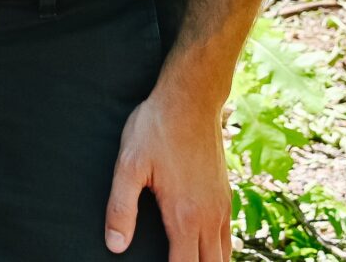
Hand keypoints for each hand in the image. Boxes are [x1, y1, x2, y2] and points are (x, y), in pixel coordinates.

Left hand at [104, 85, 230, 260]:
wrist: (191, 99)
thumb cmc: (156, 129)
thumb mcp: (129, 165)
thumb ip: (121, 208)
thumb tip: (116, 246)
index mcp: (185, 216)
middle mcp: (209, 217)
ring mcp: (222, 207)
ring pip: (224, 256)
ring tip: (186, 261)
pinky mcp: (226, 196)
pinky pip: (229, 237)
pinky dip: (219, 252)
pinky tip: (202, 249)